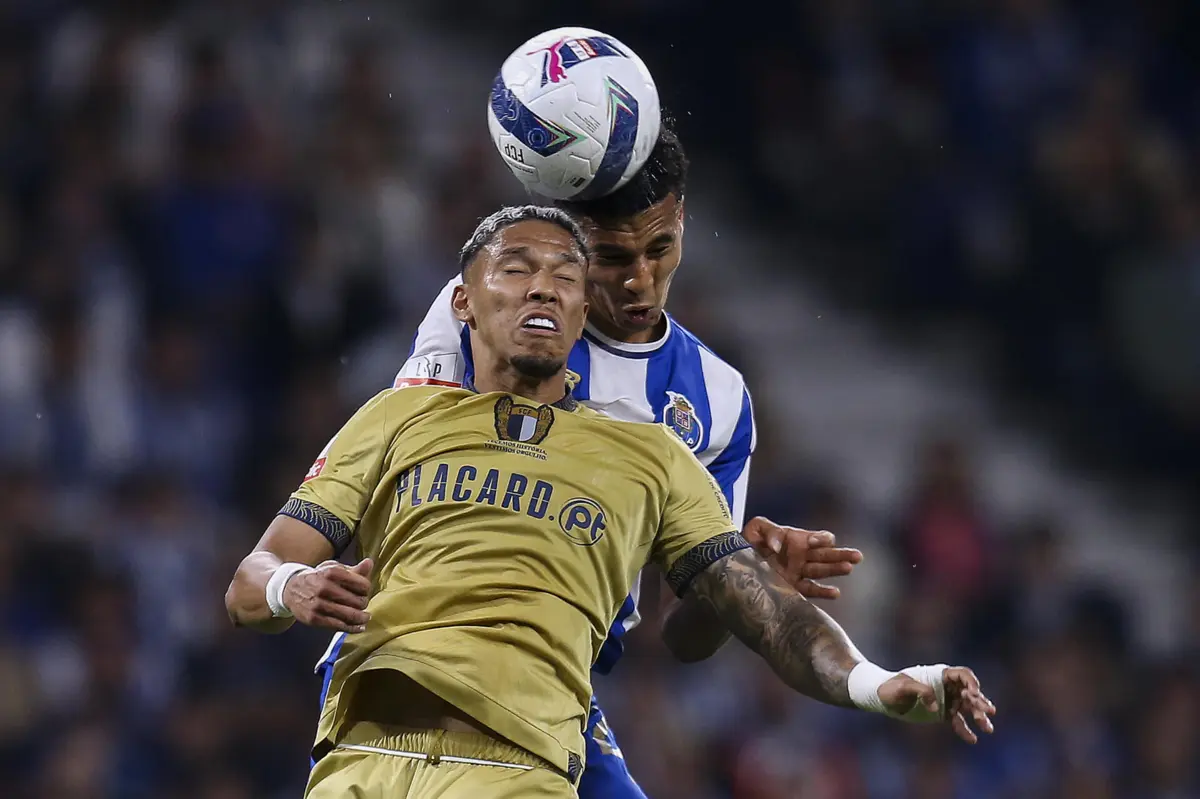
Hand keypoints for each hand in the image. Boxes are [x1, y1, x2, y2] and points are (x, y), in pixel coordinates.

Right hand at [283, 558, 373, 632]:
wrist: (290, 589)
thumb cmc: (318, 578)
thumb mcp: (333, 569)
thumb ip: (353, 569)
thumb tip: (369, 563)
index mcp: (331, 572)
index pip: (362, 584)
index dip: (367, 588)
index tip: (364, 590)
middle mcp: (324, 588)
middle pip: (357, 601)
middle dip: (364, 603)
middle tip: (363, 604)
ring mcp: (318, 604)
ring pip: (349, 615)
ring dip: (361, 618)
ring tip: (365, 617)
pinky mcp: (314, 619)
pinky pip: (338, 626)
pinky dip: (352, 628)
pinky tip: (360, 627)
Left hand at [741, 517, 862, 599]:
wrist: (734, 564)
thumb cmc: (746, 543)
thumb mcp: (755, 529)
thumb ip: (768, 530)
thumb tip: (779, 545)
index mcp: (797, 539)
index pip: (818, 538)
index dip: (822, 539)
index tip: (819, 542)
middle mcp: (801, 556)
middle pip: (827, 555)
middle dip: (842, 555)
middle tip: (858, 556)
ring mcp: (798, 572)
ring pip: (822, 571)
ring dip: (836, 570)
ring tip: (849, 569)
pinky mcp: (792, 587)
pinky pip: (810, 590)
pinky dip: (823, 592)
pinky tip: (836, 592)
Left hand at [878, 667, 996, 743]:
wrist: (883, 697)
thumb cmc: (892, 687)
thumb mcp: (903, 687)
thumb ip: (921, 692)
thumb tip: (936, 706)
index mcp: (940, 674)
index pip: (962, 675)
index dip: (971, 683)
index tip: (973, 693)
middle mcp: (947, 686)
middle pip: (970, 692)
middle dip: (980, 702)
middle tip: (989, 711)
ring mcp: (947, 700)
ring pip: (968, 708)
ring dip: (979, 717)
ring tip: (988, 728)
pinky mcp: (943, 714)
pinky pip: (957, 722)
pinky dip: (965, 730)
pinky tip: (972, 739)